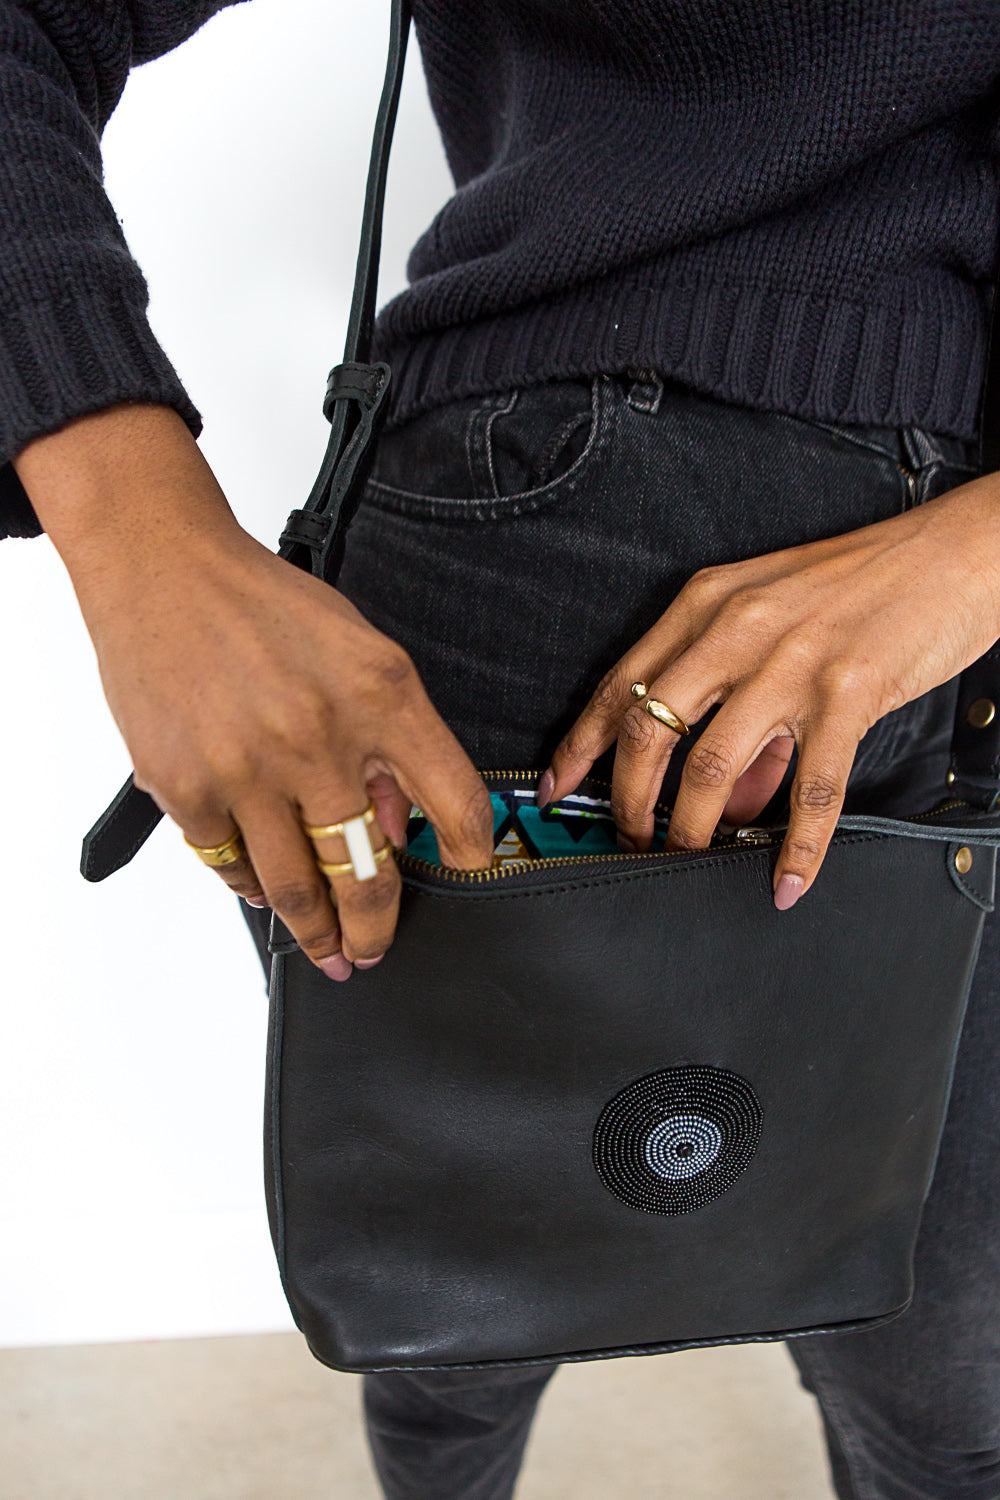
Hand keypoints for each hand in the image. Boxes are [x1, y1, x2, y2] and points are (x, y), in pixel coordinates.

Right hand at [17, 404, 494, 975]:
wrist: (164, 570)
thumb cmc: (263, 605)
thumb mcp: (360, 650)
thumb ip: (391, 735)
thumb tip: (399, 821)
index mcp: (379, 695)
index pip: (455, 797)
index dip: (472, 847)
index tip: (470, 867)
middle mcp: (317, 738)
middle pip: (365, 871)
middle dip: (376, 927)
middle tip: (374, 948)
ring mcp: (246, 769)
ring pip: (294, 888)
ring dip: (316, 930)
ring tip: (326, 947)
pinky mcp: (184, 786)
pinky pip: (228, 866)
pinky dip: (250, 888)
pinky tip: (262, 893)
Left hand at [543, 473, 999, 908]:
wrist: (954, 552)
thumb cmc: (863, 582)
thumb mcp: (776, 619)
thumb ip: (736, 698)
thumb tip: (717, 794)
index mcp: (708, 603)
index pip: (621, 683)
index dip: (579, 744)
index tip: (555, 788)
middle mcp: (737, 629)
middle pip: (647, 730)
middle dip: (627, 800)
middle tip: (630, 840)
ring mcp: (791, 662)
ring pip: (710, 765)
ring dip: (691, 826)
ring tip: (690, 857)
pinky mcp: (849, 694)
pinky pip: (811, 790)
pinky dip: (796, 847)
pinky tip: (787, 878)